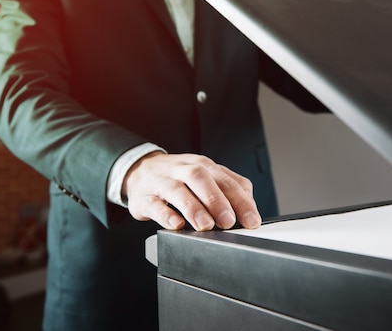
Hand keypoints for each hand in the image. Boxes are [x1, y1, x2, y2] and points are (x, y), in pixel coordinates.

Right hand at [123, 152, 261, 230]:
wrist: (139, 170)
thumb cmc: (179, 178)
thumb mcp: (206, 178)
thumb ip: (228, 191)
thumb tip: (249, 210)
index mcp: (204, 166)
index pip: (227, 181)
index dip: (241, 201)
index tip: (251, 221)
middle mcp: (184, 170)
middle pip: (202, 179)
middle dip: (217, 201)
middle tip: (229, 222)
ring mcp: (163, 182)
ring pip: (178, 190)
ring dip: (193, 208)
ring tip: (205, 225)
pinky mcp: (144, 197)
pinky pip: (154, 204)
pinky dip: (165, 215)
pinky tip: (176, 225)